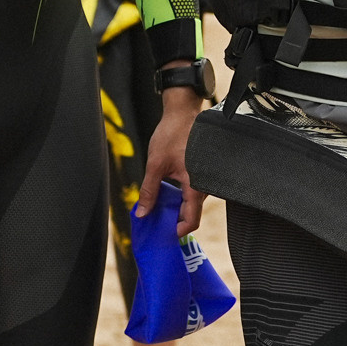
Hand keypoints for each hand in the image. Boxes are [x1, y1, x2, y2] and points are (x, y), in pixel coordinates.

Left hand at [139, 82, 206, 236]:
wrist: (183, 112)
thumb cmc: (172, 134)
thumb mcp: (155, 164)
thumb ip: (149, 191)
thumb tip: (142, 213)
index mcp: (196, 185)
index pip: (192, 219)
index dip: (178, 231)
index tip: (164, 233)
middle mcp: (205, 185)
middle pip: (191, 213)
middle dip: (174, 220)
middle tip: (155, 221)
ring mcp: (205, 179)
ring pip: (191, 203)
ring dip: (176, 207)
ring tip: (158, 206)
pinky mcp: (201, 173)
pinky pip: (192, 192)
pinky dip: (180, 197)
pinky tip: (166, 194)